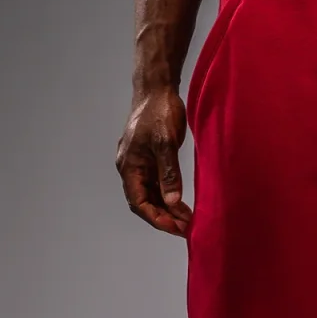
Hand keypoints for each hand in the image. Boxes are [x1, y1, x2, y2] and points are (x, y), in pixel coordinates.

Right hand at [115, 87, 193, 235]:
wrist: (157, 88)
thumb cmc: (159, 111)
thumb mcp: (166, 143)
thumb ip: (169, 173)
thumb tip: (173, 201)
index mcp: (128, 166)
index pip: (139, 202)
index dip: (156, 218)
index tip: (175, 228)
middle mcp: (131, 168)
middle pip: (144, 202)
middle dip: (164, 217)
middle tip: (186, 229)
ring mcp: (139, 164)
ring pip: (151, 195)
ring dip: (168, 209)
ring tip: (188, 221)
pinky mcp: (149, 159)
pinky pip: (157, 185)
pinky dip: (169, 197)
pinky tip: (183, 205)